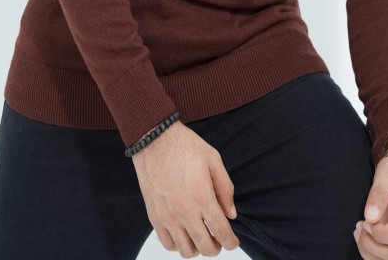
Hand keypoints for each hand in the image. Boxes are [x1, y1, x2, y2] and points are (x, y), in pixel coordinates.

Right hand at [131, 121, 240, 256]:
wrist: (154, 139)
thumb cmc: (184, 146)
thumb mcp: (213, 159)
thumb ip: (225, 188)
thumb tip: (231, 214)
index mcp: (202, 197)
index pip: (221, 232)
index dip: (231, 242)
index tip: (233, 242)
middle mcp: (185, 211)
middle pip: (206, 247)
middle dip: (216, 247)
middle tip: (218, 239)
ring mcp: (167, 216)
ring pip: (186, 251)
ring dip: (197, 248)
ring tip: (200, 236)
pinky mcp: (154, 216)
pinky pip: (168, 244)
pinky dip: (178, 244)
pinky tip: (183, 232)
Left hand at [353, 152, 387, 259]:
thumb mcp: (387, 174)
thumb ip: (378, 194)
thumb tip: (370, 217)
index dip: (382, 234)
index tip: (366, 221)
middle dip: (373, 244)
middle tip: (359, 224)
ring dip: (371, 251)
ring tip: (359, 229)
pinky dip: (373, 253)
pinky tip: (363, 236)